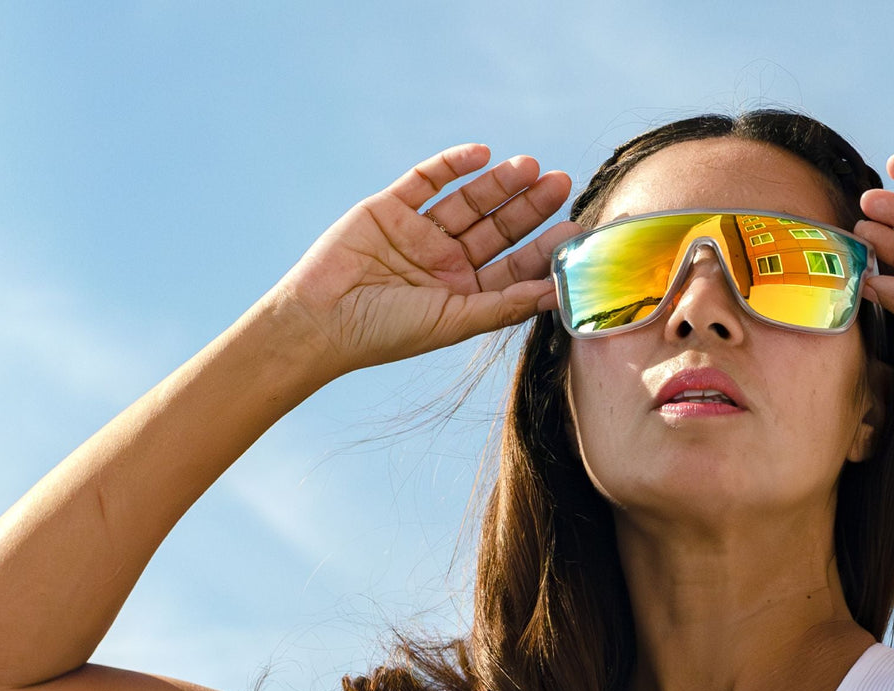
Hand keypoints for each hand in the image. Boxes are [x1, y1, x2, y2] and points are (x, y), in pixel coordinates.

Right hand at [266, 144, 580, 377]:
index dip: (544, 246)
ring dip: (499, 182)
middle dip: (529, 206)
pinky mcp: (389, 208)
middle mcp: (446, 260)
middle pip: (498, 227)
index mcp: (466, 292)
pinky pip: (426, 180)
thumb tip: (562, 292)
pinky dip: (452, 164)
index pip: (515, 264)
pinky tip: (482, 154)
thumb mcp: (455, 320)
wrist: (319, 321)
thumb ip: (507, 304)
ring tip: (530, 166)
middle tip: (561, 182)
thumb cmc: (386, 333)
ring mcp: (419, 232)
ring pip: (469, 200)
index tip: (575, 227)